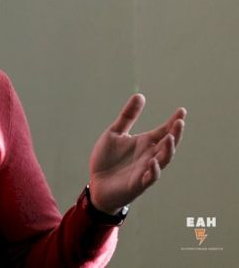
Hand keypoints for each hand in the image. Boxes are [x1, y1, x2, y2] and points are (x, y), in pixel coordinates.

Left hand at [88, 94, 185, 213]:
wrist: (96, 183)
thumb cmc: (107, 159)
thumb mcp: (114, 133)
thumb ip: (127, 116)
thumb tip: (140, 95)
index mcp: (145, 142)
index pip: (163, 130)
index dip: (173, 121)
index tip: (182, 110)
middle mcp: (149, 155)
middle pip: (168, 144)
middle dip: (175, 134)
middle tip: (180, 121)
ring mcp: (145, 169)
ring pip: (163, 160)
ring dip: (168, 150)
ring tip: (169, 137)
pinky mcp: (138, 183)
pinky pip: (150, 177)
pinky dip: (153, 170)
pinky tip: (153, 162)